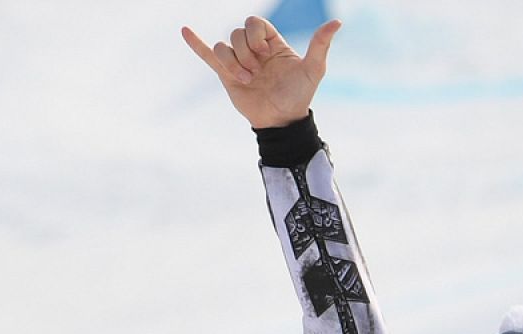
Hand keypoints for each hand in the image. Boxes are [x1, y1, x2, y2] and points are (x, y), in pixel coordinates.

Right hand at [181, 16, 341, 127]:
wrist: (281, 121)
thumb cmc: (299, 96)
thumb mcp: (313, 69)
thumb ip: (321, 45)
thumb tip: (337, 22)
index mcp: (272, 44)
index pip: (255, 23)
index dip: (256, 35)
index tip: (266, 53)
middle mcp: (254, 50)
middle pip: (237, 33)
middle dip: (246, 52)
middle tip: (258, 72)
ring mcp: (238, 61)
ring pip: (224, 46)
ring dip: (234, 63)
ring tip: (248, 80)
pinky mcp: (226, 75)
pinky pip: (208, 54)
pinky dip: (196, 44)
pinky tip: (185, 31)